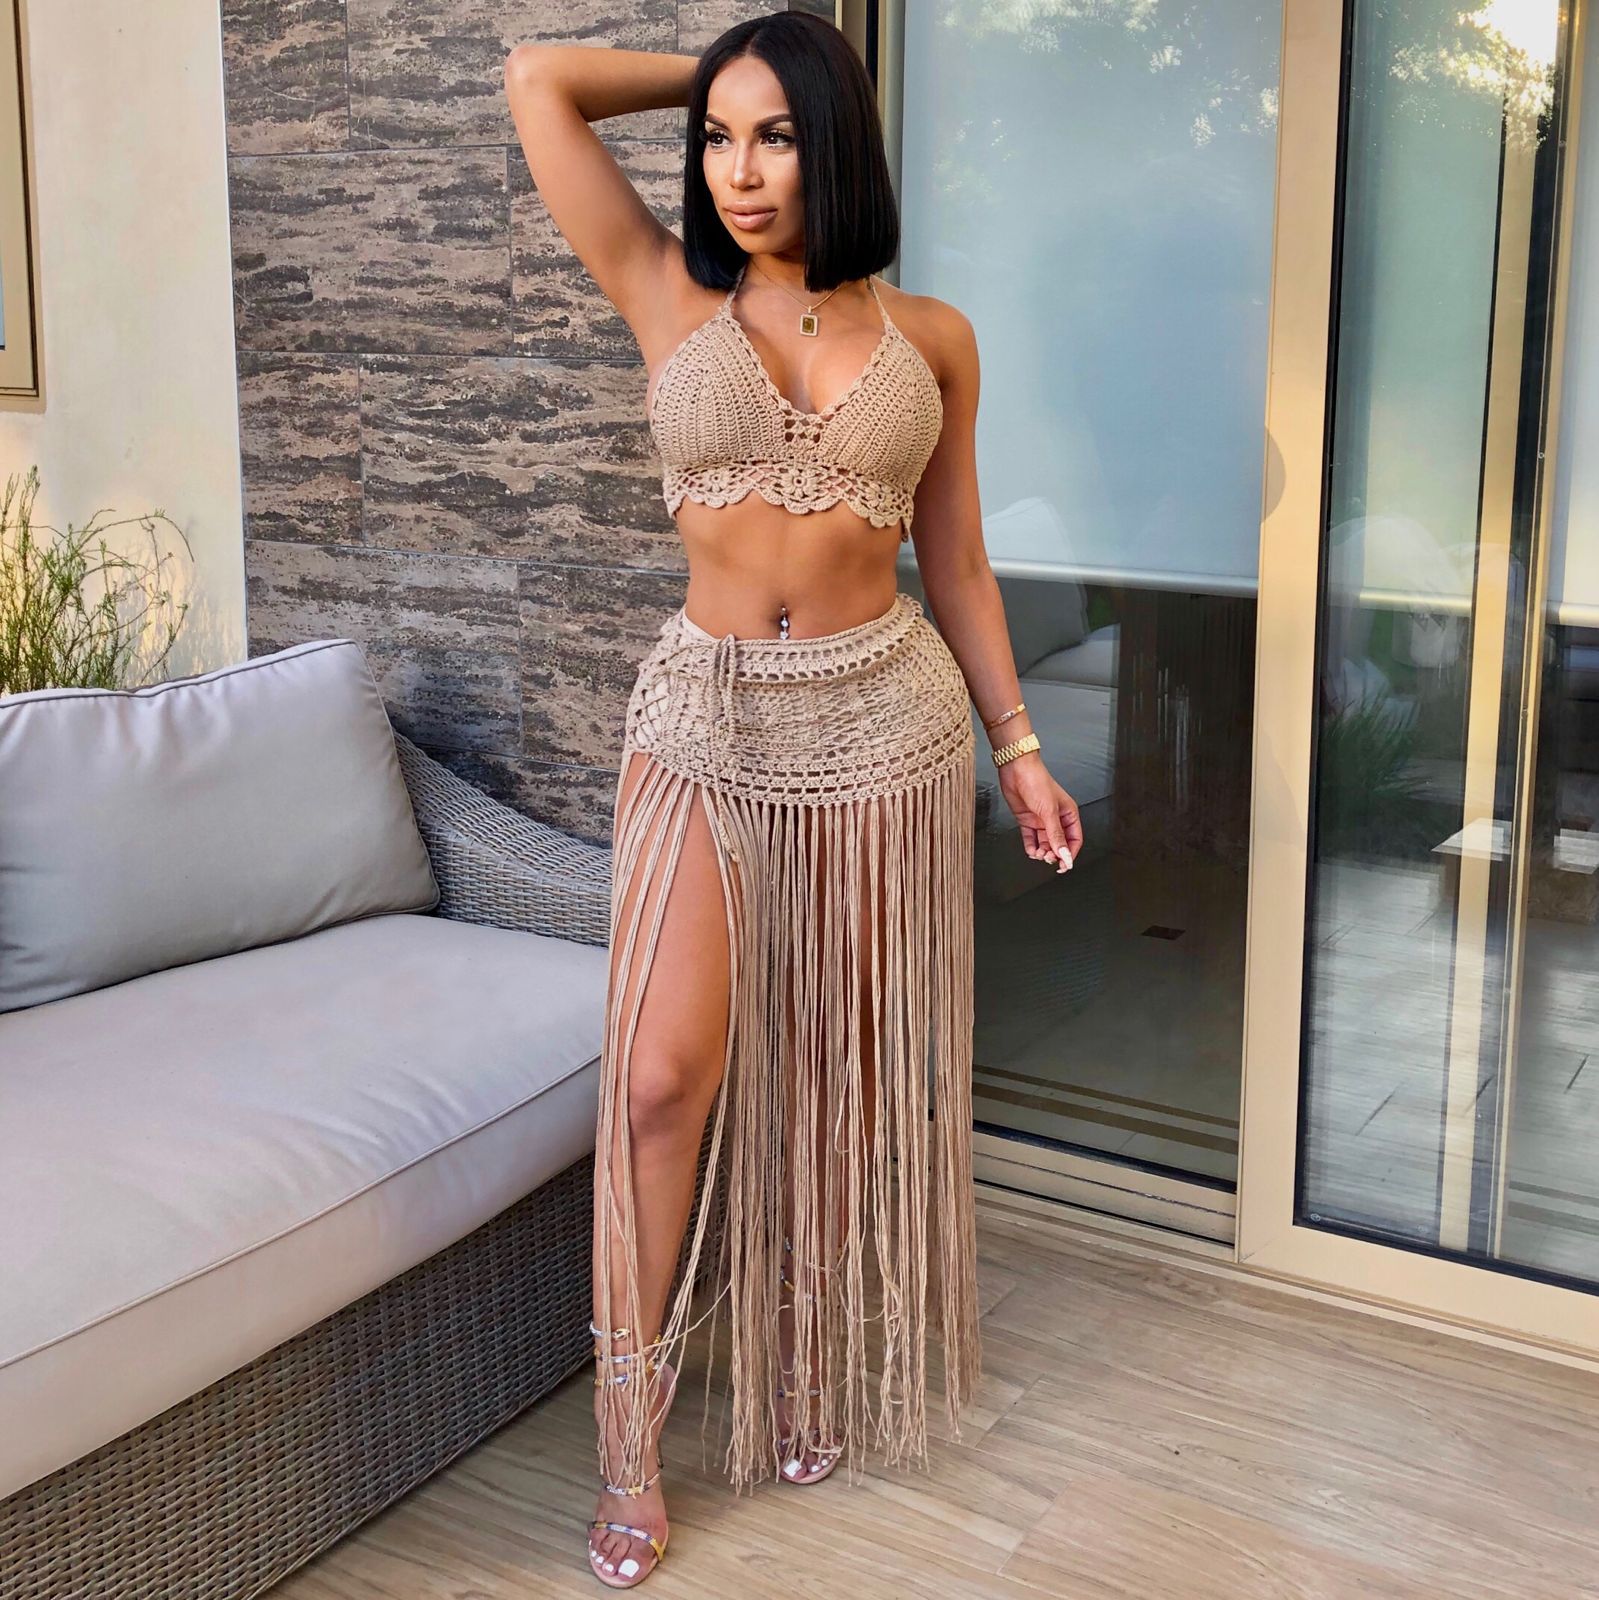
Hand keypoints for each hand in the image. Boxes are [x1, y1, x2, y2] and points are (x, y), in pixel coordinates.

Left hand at [995, 749, 1082, 872]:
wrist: (1016, 770)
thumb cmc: (1037, 781)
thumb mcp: (1050, 811)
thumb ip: (1056, 835)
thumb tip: (1064, 854)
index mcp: (1068, 814)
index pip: (1074, 840)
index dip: (1070, 854)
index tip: (1064, 865)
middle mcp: (1056, 818)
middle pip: (1059, 844)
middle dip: (1054, 854)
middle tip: (1048, 859)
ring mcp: (1041, 820)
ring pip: (1045, 843)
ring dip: (1042, 851)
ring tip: (1038, 854)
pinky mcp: (1027, 820)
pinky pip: (1031, 838)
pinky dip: (1031, 846)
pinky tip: (1031, 850)